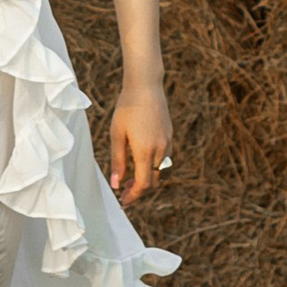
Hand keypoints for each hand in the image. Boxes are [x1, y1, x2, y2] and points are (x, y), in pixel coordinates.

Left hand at [110, 80, 173, 207]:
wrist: (146, 85)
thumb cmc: (127, 108)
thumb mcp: (117, 135)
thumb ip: (117, 161)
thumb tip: (116, 185)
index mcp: (145, 151)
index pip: (144, 184)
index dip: (134, 196)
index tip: (124, 201)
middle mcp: (160, 150)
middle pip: (153, 181)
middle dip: (139, 189)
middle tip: (124, 190)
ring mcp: (167, 142)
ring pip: (160, 170)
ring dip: (147, 177)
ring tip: (130, 176)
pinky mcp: (169, 135)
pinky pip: (164, 158)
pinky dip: (153, 165)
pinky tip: (140, 158)